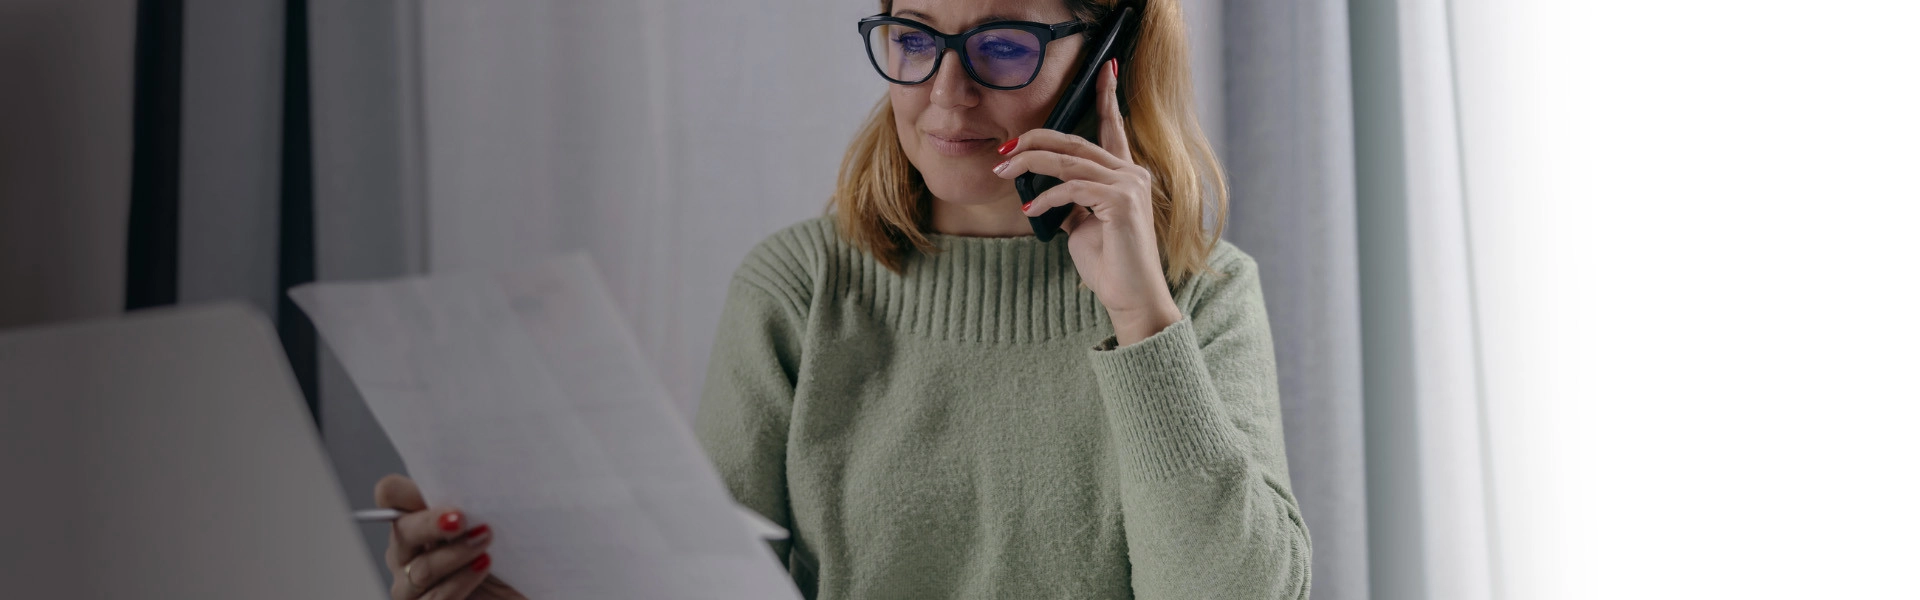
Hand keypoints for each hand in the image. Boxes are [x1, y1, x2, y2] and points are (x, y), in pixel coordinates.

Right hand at [375, 475, 526, 599]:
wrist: (522, 589)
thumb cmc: (506, 553)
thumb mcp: (493, 519)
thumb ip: (470, 498)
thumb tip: (468, 473)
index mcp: (417, 520)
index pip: (391, 494)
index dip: (404, 490)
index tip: (437, 489)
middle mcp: (407, 551)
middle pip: (402, 531)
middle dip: (431, 524)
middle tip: (462, 519)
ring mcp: (411, 585)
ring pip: (420, 569)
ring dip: (455, 554)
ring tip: (484, 542)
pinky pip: (434, 598)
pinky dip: (459, 582)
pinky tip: (481, 566)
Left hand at [994, 58, 1181, 344]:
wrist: (1129, 298)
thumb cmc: (1108, 263)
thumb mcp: (1081, 224)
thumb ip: (1067, 199)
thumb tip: (1036, 187)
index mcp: (1125, 175)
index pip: (1114, 128)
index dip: (1107, 96)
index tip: (1105, 68)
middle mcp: (1132, 174)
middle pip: (1076, 141)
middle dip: (1035, 139)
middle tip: (1004, 148)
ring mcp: (1129, 186)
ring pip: (1070, 161)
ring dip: (1030, 164)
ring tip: (1002, 170)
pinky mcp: (1122, 202)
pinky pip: (1072, 189)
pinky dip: (1045, 197)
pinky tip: (1030, 209)